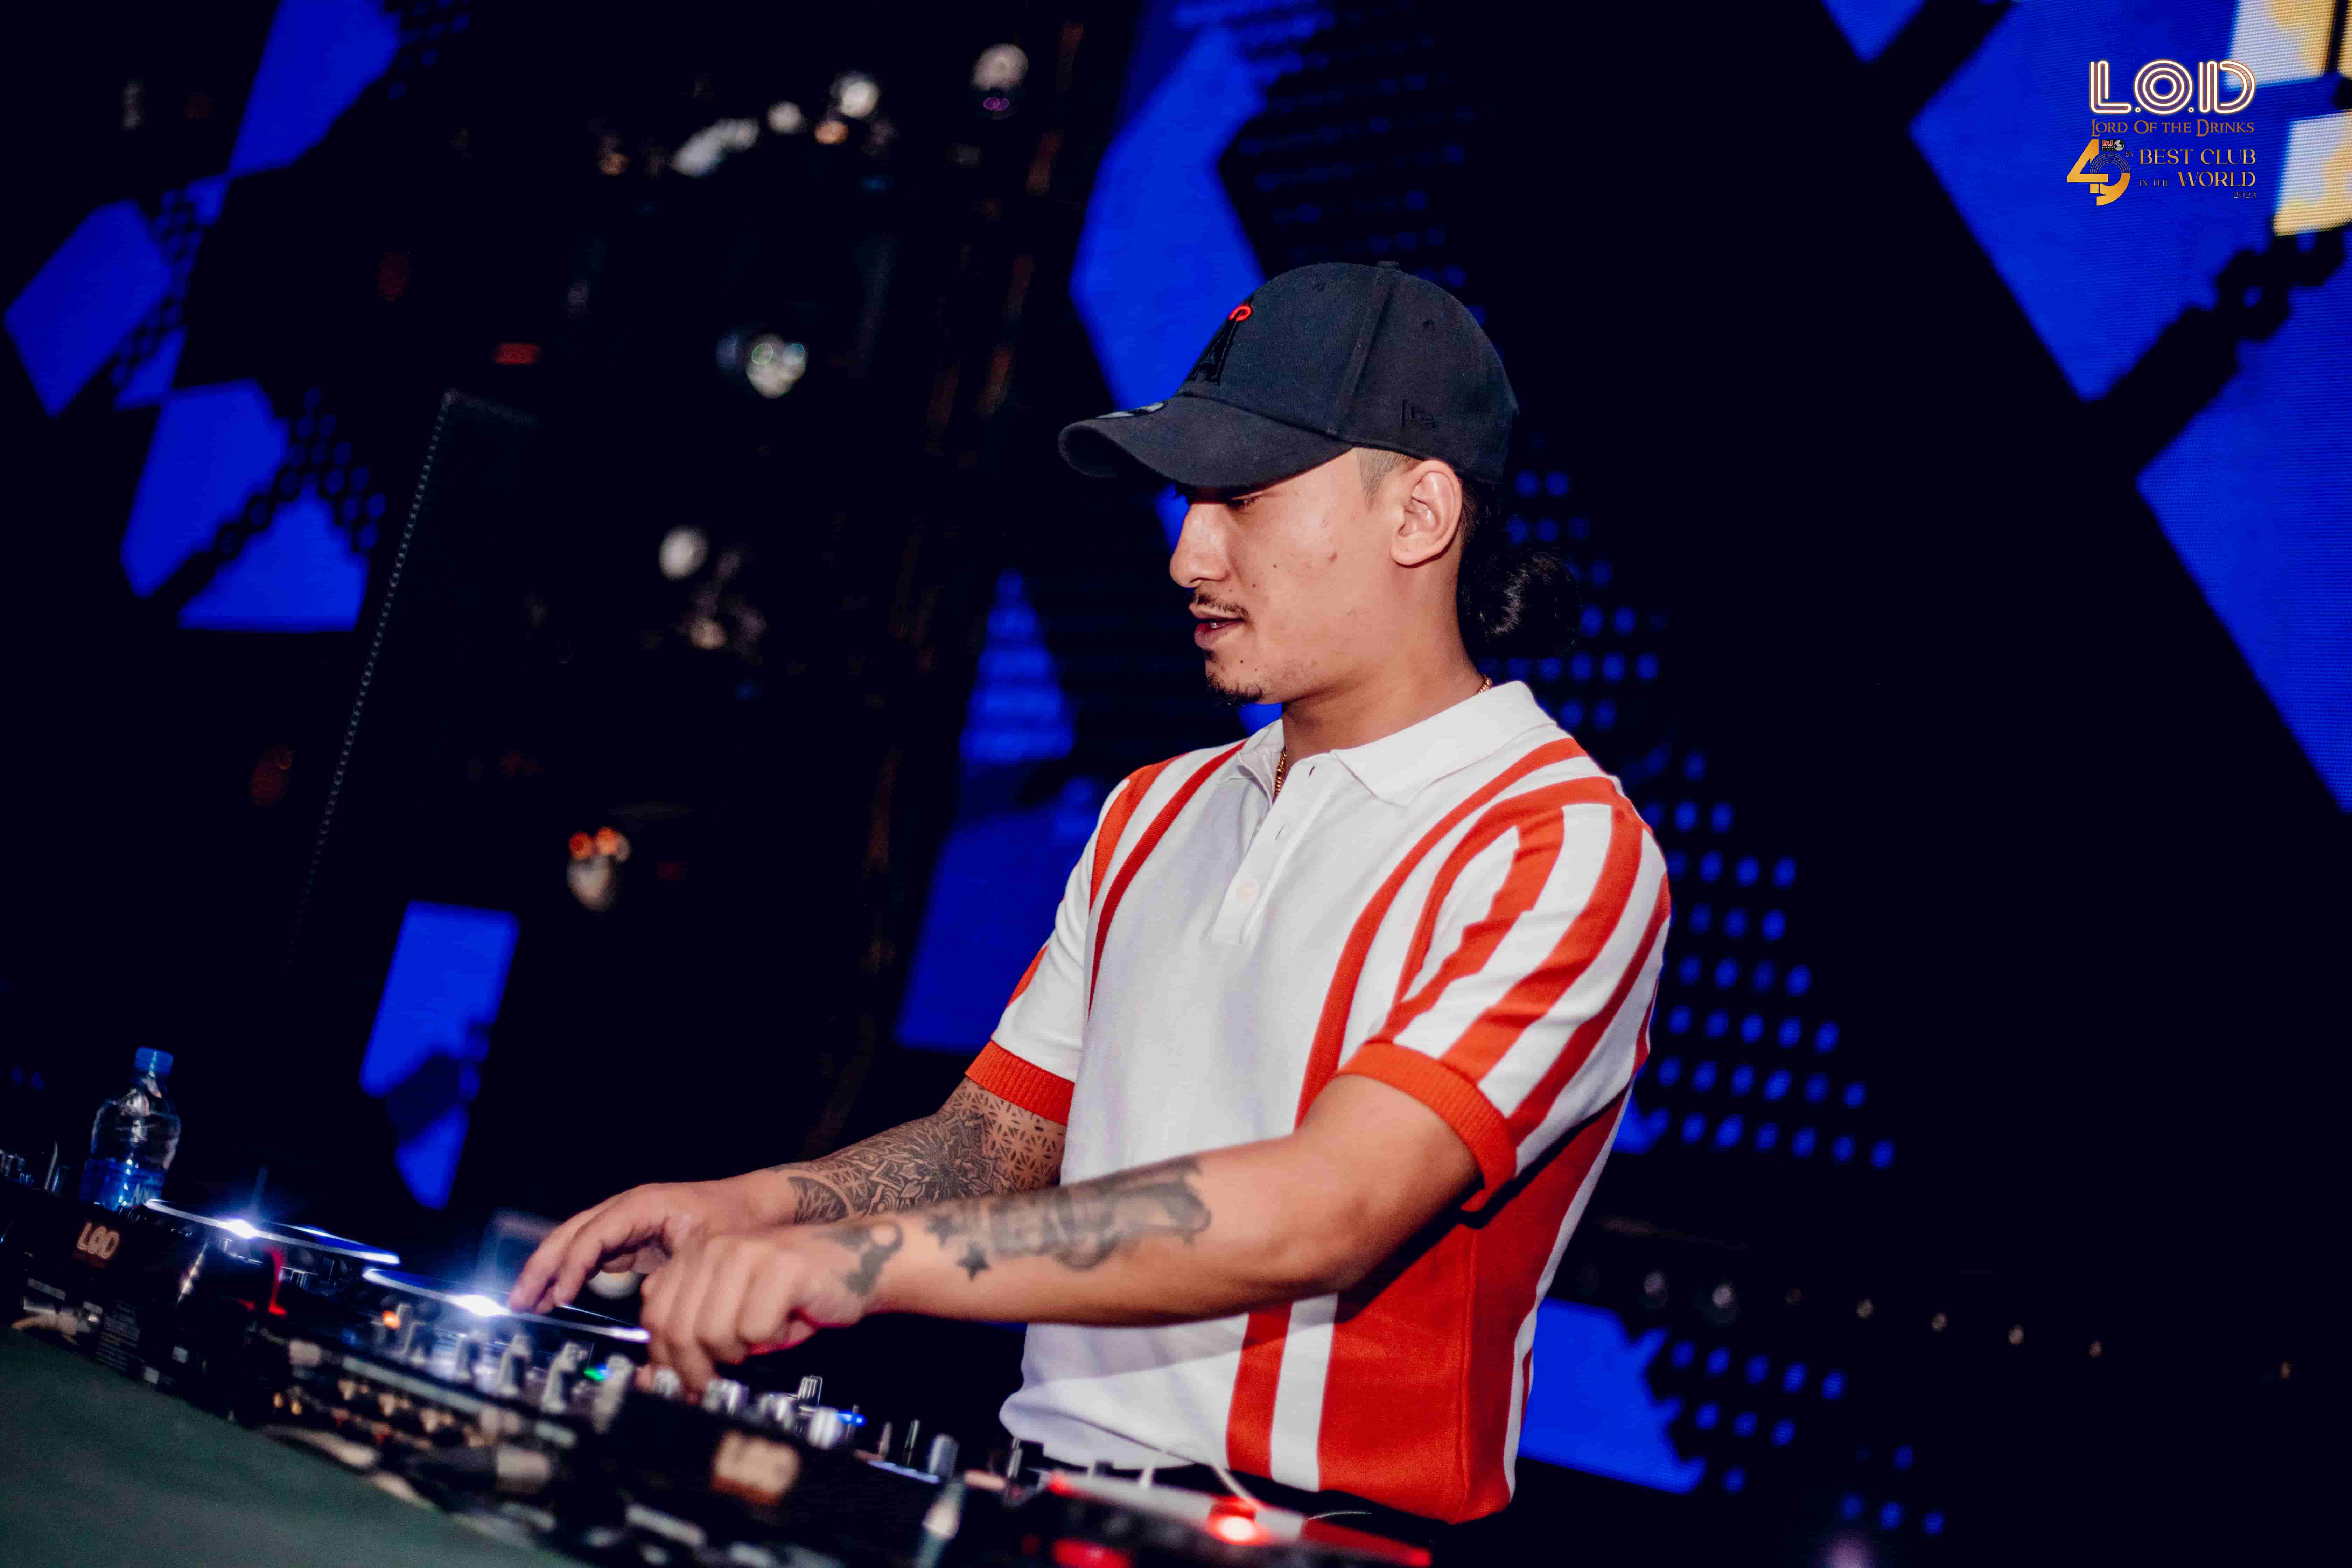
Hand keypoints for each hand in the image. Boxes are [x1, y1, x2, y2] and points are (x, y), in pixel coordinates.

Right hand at [510, 1179, 765, 1312]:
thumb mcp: (707, 1247)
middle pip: (573, 1233)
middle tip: (518, 1299)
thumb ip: (675, 1275)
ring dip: (551, 1269)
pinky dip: (572, 1271)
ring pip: (577, 1241)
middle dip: (543, 1266)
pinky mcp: (633, 1236)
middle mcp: (629, 1208)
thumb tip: (649, 1306)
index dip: (573, 1266)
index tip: (557, 1296)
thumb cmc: (738, 1220)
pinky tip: (558, 1295)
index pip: (594, 1235)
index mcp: (644, 1205)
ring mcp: (628, 1221)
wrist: (761, 1204)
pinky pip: (593, 1251)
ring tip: (527, 1300)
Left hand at [639, 1223, 895, 1395]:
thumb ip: (692, 1337)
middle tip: (716, 1384)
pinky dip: (771, 1340)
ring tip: (758, 1340)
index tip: (682, 1383)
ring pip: (712, 1332)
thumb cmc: (793, 1295)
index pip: (654, 1316)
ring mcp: (747, 1253)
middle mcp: (715, 1247)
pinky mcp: (781, 1267)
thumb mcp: (732, 1313)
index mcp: (695, 1254)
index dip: (664, 1361)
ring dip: (737, 1353)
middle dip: (695, 1370)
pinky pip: (755, 1329)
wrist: (857, 1262)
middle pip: (678, 1329)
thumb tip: (651, 1382)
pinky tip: (785, 1322)